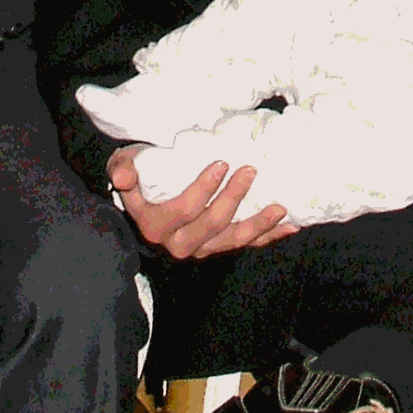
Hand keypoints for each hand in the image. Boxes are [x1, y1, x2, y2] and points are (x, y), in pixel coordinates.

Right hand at [109, 146, 296, 259]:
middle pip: (211, 225)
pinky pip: (245, 244)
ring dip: (258, 225)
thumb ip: (122, 170)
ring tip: (280, 207)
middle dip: (233, 199)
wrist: (145, 200)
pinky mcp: (218, 247)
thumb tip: (124, 176)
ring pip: (232, 241)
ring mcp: (201, 249)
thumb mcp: (123, 167)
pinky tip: (289, 226)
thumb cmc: (138, 177)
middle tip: (251, 171)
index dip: (204, 189)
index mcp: (155, 225)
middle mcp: (178, 243)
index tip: (222, 164)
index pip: (184, 210)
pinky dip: (268, 236)